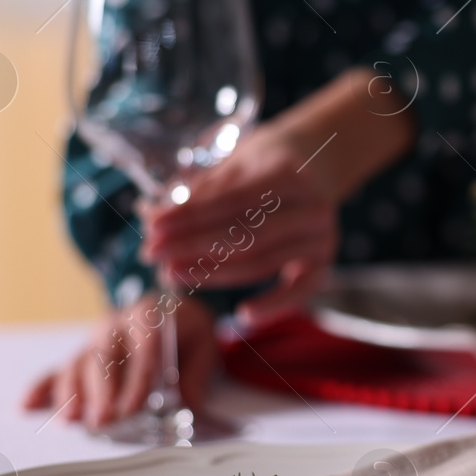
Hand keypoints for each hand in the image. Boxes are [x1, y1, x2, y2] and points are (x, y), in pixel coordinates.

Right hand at [22, 293, 217, 428]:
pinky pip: (57, 370)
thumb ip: (196, 374)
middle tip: (103, 420)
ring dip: (72, 392)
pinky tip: (24, 407)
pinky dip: (40, 388)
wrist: (173, 313)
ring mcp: (94, 339)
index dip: (136, 378)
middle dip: (102, 391)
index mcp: (150, 315)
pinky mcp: (81, 354)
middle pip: (105, 357)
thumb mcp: (204, 346)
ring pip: (78, 364)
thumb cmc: (188, 334)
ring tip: (70, 420)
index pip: (142, 347)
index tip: (133, 407)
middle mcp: (116, 323)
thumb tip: (187, 403)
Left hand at [140, 67, 414, 325]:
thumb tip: (153, 219)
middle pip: (245, 235)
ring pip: (262, 263)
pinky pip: (300, 290)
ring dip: (213, 273)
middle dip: (192, 247)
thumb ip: (201, 191)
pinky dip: (274, 305)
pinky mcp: (324, 261)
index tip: (152, 228)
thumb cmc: (268, 161)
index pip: (230, 201)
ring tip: (173, 275)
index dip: (188, 217)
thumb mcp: (238, 160)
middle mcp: (312, 206)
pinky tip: (243, 315)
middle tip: (151, 255)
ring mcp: (321, 236)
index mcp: (289, 172)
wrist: (320, 161)